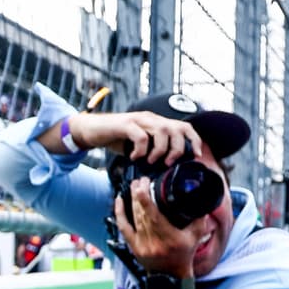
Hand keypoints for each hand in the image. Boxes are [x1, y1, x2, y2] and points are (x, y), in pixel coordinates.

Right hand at [51, 110, 202, 164]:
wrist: (92, 129)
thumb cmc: (117, 138)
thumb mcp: (140, 146)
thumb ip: (153, 153)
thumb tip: (166, 170)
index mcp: (157, 123)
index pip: (184, 126)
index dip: (194, 140)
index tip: (197, 156)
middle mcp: (151, 119)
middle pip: (176, 128)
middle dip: (177, 149)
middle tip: (168, 163)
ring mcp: (138, 120)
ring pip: (162, 130)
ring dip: (161, 150)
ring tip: (152, 161)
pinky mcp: (125, 124)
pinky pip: (140, 135)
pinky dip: (141, 150)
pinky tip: (134, 157)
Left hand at [113, 176, 203, 276]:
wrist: (171, 277)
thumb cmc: (183, 256)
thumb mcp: (195, 237)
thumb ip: (199, 219)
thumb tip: (202, 201)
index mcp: (168, 238)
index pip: (153, 215)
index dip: (145, 198)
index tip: (143, 184)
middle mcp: (153, 241)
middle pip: (142, 213)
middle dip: (138, 193)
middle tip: (140, 179)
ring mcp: (141, 244)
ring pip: (133, 217)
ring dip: (132, 199)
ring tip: (134, 185)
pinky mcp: (133, 245)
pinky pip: (123, 226)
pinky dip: (120, 212)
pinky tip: (119, 200)